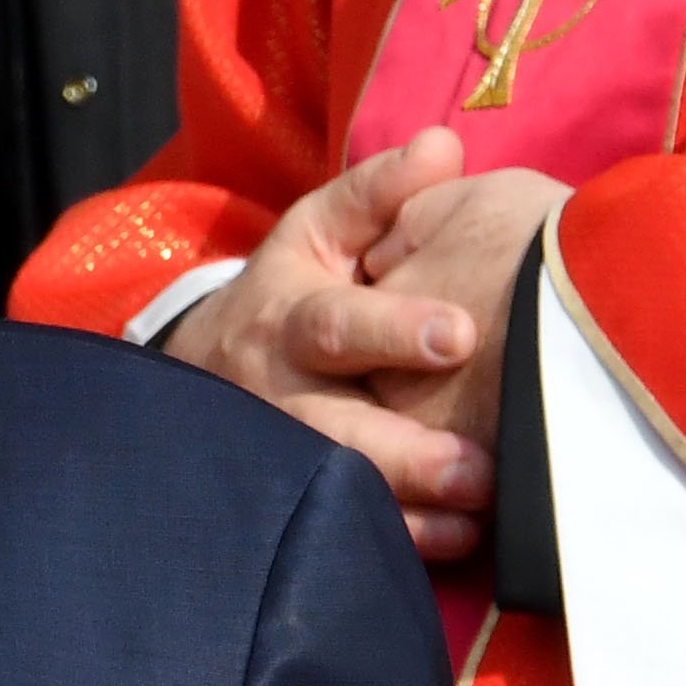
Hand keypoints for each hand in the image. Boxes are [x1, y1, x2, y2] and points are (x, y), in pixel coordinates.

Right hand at [159, 129, 535, 561]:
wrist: (205, 369)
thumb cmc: (289, 291)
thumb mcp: (316, 232)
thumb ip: (378, 194)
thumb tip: (444, 146)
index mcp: (290, 317)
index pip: (339, 325)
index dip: (395, 330)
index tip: (459, 334)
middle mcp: (281, 392)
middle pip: (337, 427)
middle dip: (408, 451)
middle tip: (480, 468)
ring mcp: (283, 455)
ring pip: (339, 488)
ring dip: (409, 505)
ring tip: (476, 511)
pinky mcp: (291, 499)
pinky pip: (341, 529)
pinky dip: (400, 539)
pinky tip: (454, 539)